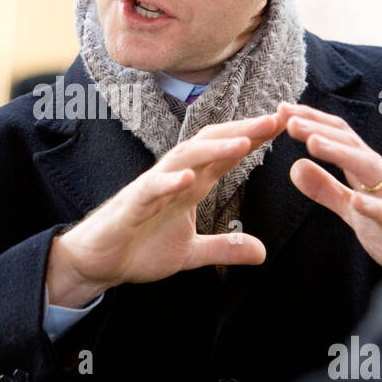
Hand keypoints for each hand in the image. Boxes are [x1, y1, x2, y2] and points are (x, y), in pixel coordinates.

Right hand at [45, 111, 286, 306]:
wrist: (96, 263)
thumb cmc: (138, 249)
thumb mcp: (191, 253)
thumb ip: (224, 247)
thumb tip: (262, 252)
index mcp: (189, 186)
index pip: (226, 155)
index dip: (254, 138)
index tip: (285, 123)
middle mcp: (173, 179)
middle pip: (210, 145)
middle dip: (243, 130)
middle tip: (277, 118)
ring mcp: (151, 190)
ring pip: (183, 159)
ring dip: (213, 149)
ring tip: (243, 141)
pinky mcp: (130, 207)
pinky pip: (150, 190)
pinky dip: (167, 182)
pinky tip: (187, 178)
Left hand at [281, 102, 381, 275]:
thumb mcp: (350, 207)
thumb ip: (325, 188)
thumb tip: (295, 167)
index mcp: (366, 171)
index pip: (337, 137)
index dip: (311, 122)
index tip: (282, 110)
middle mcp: (381, 176)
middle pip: (348, 143)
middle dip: (318, 128)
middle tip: (288, 119)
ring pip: (368, 167)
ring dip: (340, 153)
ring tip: (312, 143)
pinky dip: (374, 207)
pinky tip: (356, 201)